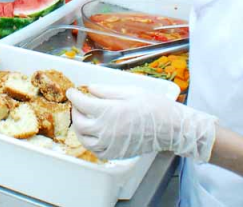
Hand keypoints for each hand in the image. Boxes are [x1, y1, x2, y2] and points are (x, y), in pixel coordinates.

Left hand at [67, 85, 216, 161]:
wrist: (170, 127)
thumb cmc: (152, 106)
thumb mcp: (128, 91)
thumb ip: (106, 91)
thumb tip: (90, 89)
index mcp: (107, 111)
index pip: (81, 103)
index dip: (73, 96)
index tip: (72, 92)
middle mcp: (105, 130)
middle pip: (79, 122)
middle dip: (75, 111)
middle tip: (78, 104)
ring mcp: (110, 144)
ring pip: (84, 140)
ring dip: (79, 129)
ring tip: (83, 119)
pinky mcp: (116, 154)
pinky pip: (96, 151)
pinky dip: (90, 143)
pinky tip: (93, 135)